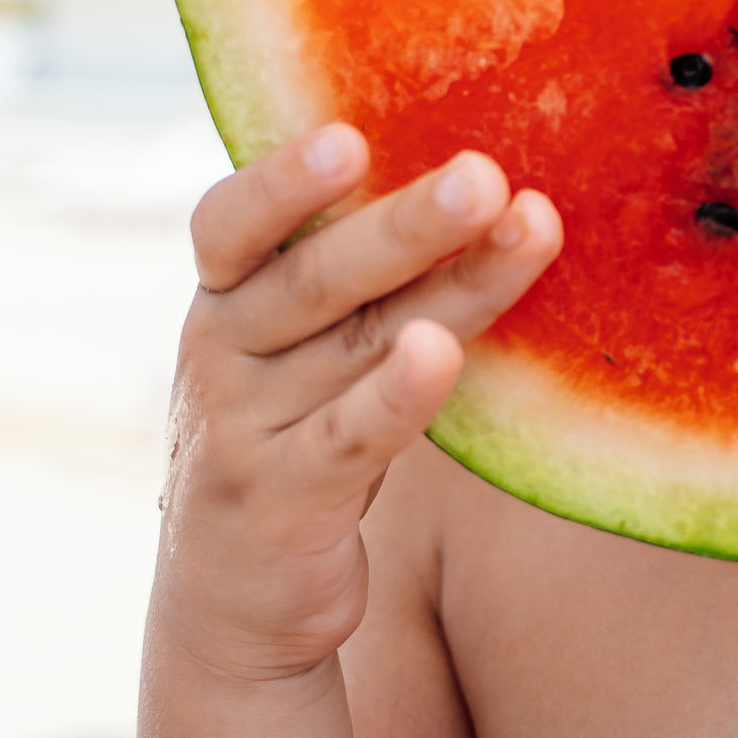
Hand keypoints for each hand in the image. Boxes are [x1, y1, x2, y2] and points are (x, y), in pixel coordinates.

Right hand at [159, 123, 561, 680]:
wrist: (235, 602)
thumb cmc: (300, 437)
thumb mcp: (306, 352)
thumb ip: (360, 280)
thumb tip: (486, 181)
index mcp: (223, 297)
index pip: (231, 222)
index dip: (284, 180)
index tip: (353, 134)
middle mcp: (218, 352)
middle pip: (316, 276)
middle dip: (407, 222)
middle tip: (485, 171)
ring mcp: (242, 430)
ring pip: (355, 345)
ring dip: (446, 287)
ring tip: (519, 228)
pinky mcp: (278, 502)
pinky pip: (347, 437)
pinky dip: (398, 394)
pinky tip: (445, 350)